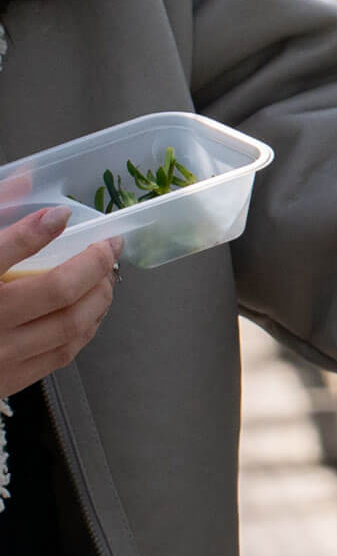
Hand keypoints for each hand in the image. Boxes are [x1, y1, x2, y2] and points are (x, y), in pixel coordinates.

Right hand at [0, 207, 121, 395]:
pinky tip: (90, 309)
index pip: (0, 252)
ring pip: (70, 324)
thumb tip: (25, 177)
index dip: (35, 230)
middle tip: (107, 247)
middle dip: (94, 265)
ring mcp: (0, 356)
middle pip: (57, 290)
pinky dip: (85, 326)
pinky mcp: (10, 378)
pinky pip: (63, 352)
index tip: (60, 215)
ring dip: (99, 296)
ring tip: (106, 275)